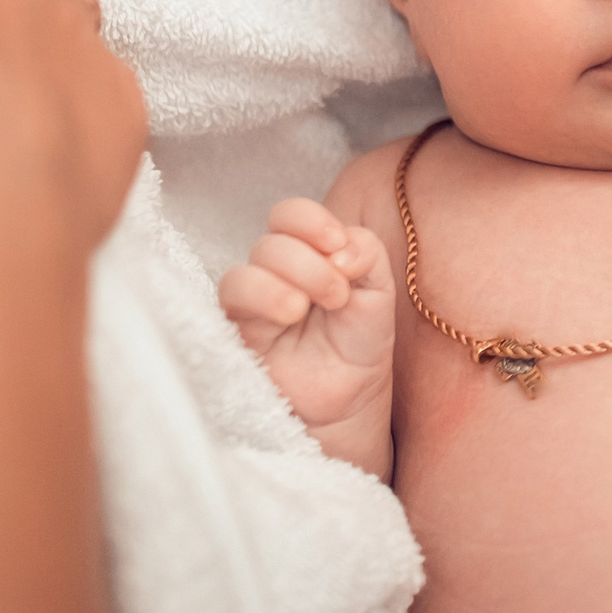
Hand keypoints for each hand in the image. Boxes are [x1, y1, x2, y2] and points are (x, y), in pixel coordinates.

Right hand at [221, 198, 394, 468]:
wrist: (349, 398)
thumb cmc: (359, 339)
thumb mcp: (379, 289)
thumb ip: (366, 253)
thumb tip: (339, 246)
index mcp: (306, 252)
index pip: (290, 215)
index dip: (310, 220)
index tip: (337, 244)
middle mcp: (273, 271)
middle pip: (272, 240)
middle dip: (310, 262)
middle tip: (338, 295)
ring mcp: (252, 301)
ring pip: (246, 268)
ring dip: (286, 279)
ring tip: (309, 308)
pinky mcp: (237, 331)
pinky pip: (232, 296)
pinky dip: (263, 296)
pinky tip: (290, 314)